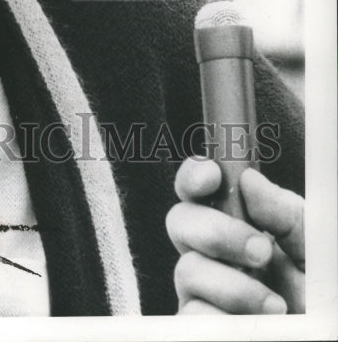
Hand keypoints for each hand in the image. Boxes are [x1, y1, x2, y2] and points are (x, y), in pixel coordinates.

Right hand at [166, 157, 304, 314]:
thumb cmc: (321, 295)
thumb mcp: (314, 247)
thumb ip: (286, 213)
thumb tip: (249, 180)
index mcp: (238, 224)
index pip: (199, 190)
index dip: (194, 176)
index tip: (211, 176)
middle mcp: (216, 254)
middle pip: (179, 221)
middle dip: (215, 231)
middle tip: (261, 251)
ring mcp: (206, 291)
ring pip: (187, 269)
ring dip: (233, 286)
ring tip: (276, 305)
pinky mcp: (203, 325)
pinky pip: (190, 315)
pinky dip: (225, 318)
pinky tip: (254, 324)